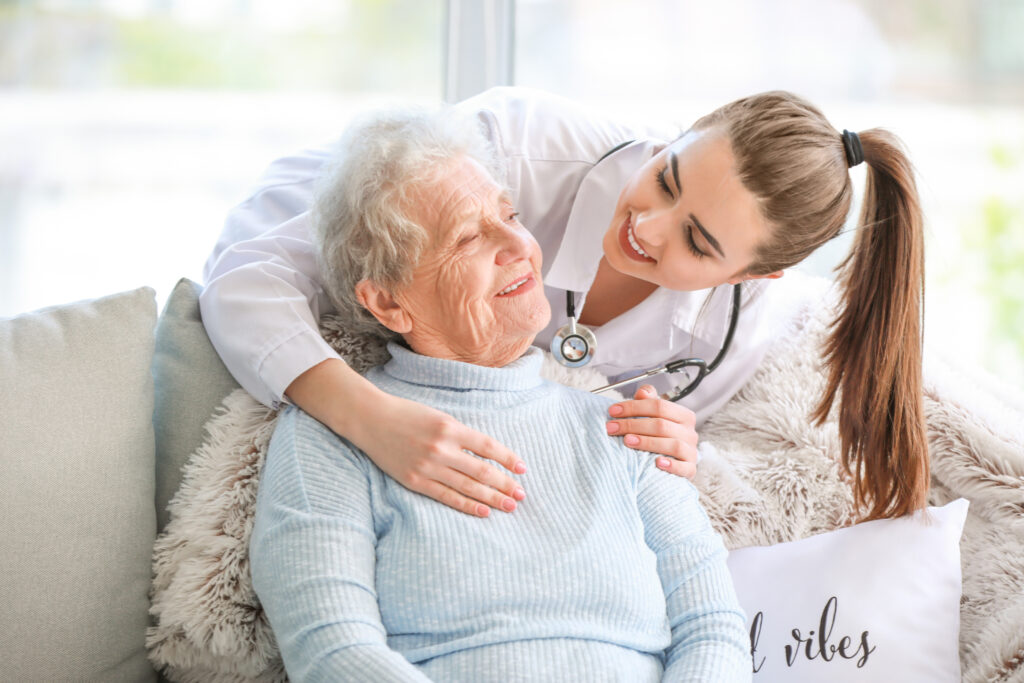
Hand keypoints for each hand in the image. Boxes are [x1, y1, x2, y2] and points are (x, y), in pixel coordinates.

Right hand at [348, 391, 527, 516]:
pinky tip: (483, 511)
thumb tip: (488, 456)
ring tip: (510, 506)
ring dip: (492, 497)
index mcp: (450, 427)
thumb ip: (461, 436)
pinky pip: (446, 496)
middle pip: (481, 471)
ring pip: (467, 487)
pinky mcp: (415, 481)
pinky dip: (467, 505)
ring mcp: (427, 467)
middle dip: (505, 484)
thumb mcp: (440, 417)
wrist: (371, 420)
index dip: (507, 459)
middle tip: (522, 495)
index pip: (487, 447)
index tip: (522, 469)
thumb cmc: (408, 415)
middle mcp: (440, 448)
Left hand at [605, 384, 697, 478]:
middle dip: (633, 425)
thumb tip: (642, 392)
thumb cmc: (662, 435)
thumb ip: (648, 401)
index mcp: (683, 415)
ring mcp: (691, 452)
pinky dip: (671, 465)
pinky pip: (684, 467)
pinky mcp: (690, 469)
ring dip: (647, 442)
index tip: (613, 411)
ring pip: (672, 444)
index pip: (659, 406)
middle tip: (612, 427)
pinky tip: (656, 463)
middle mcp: (689, 433)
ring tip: (627, 441)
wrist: (675, 460)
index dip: (634, 407)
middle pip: (661, 425)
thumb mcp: (655, 416)